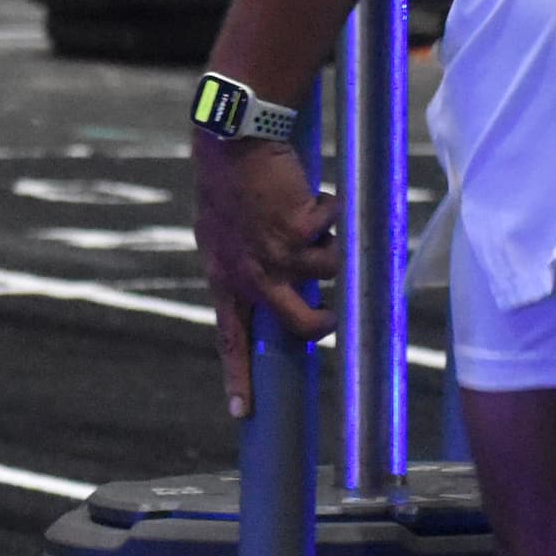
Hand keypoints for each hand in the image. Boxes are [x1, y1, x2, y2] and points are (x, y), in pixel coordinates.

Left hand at [192, 135, 340, 418]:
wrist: (232, 142)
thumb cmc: (227, 184)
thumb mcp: (220, 235)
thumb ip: (241, 266)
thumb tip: (275, 288)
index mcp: (224, 279)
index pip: (229, 339)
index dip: (238, 378)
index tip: (241, 413)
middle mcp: (250, 276)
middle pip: (298, 325)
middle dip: (322, 324)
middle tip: (332, 318)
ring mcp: (277, 256)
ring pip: (331, 271)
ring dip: (331, 243)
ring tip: (313, 216)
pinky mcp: (301, 232)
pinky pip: (335, 226)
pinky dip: (332, 207)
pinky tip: (312, 191)